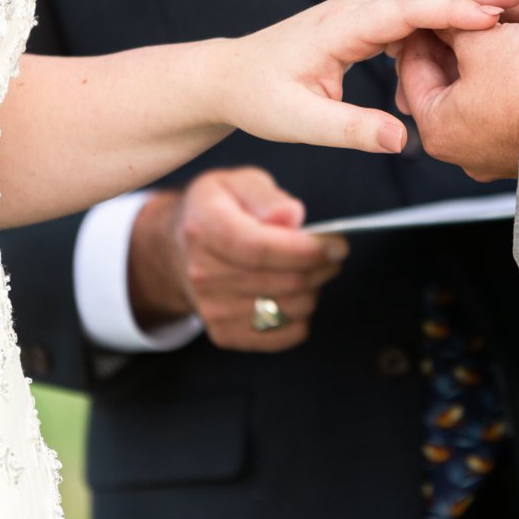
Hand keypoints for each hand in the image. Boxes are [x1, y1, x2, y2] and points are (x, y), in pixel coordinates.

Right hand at [126, 169, 347, 351]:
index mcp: (204, 227)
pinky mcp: (225, 334)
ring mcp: (211, 309)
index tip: (336, 245)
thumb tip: (290, 218)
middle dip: (320, 267)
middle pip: (281, 282)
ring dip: (313, 289)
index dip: (303, 251)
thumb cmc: (222, 210)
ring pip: (289, 309)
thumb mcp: (241, 183)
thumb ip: (267, 197)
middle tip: (332, 253)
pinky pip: (285, 335)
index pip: (257, 249)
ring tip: (308, 268)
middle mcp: (202, 274)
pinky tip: (294, 293)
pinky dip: (302, 316)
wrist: (182, 250)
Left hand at [214, 0, 518, 153]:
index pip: (404, 9)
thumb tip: (401, 140)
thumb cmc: (261, 98)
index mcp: (339, 28)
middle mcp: (352, 6)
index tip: (493, 14)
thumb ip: (351, 130)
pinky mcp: (364, 12)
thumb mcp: (300, 124)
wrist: (230, 76)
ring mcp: (359, 4)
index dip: (451, 9)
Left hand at [395, 24, 518, 180]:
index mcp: (436, 129)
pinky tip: (516, 49)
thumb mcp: (483, 38)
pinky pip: (501, 107)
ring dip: (478, 58)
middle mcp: (460, 151)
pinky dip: (502, 78)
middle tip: (462, 7)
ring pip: (473, 93)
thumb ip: (452, 23)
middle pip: (442, 82)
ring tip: (490, 22)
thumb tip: (439, 14)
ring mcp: (493, 154)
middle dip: (452, 43)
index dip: (421, 26)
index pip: (410, 66)